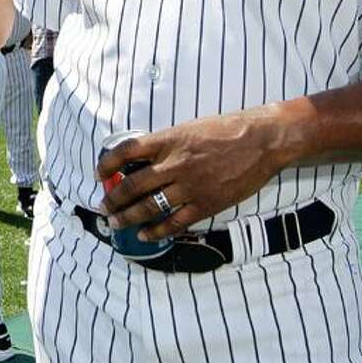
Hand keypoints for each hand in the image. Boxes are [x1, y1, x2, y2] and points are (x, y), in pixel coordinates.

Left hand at [97, 110, 285, 241]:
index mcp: (169, 140)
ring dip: (128, 217)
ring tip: (116, 222)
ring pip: (149, 207)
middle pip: (132, 185)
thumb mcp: (189, 128)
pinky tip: (145, 235)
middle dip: (113, 199)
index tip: (100, 174)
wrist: (262, 140)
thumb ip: (166, 144)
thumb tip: (142, 159)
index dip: (107, 164)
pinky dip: (156, 231)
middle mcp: (175, 163)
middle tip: (104, 206)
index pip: (126, 151)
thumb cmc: (226, 129)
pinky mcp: (206, 204)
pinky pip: (174, 222)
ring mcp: (190, 186)